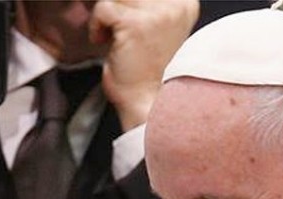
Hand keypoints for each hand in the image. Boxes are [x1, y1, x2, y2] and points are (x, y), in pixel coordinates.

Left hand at [90, 0, 199, 130]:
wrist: (147, 104)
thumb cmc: (147, 73)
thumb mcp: (154, 29)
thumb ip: (144, 7)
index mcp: (185, 4)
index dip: (128, 5)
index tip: (125, 25)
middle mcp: (176, 5)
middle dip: (116, 10)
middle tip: (116, 34)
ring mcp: (158, 13)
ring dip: (107, 18)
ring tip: (113, 40)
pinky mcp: (136, 25)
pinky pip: (104, 8)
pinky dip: (96, 26)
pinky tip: (104, 43)